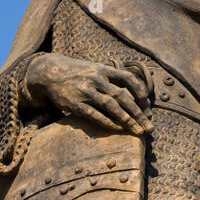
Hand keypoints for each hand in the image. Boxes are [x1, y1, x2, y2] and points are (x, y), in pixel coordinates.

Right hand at [23, 53, 152, 135]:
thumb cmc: (76, 72)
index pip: (129, 79)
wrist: (50, 72)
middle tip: (149, 127)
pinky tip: (119, 129)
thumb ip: (111, 77)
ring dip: (128, 120)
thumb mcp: (94, 68)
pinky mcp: (76, 104)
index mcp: (103, 69)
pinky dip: (109, 123)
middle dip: (139, 113)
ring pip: (112, 107)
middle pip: (123, 97)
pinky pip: (95, 115)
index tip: (148, 106)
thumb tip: (133, 90)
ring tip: (139, 132)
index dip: (141, 92)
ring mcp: (86, 92)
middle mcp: (97, 79)